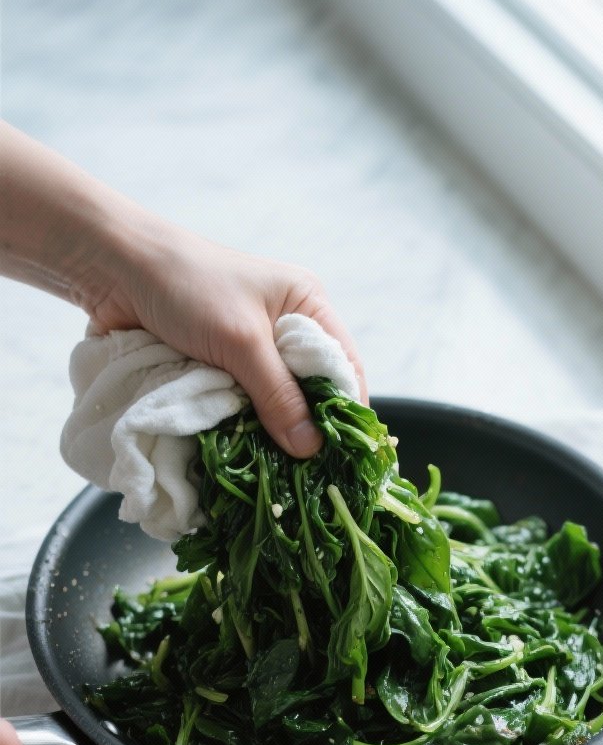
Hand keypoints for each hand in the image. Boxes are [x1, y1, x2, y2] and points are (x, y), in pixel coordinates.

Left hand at [89, 230, 368, 456]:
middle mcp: (282, 328)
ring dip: (268, 433)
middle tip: (308, 474)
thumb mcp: (242, 342)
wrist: (112, 270)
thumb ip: (278, 395)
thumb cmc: (186, 286)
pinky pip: (239, 407)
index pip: (344, 365)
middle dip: (306, 429)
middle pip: (310, 391)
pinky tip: (243, 452)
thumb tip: (310, 448)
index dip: (347, 411)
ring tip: (276, 471)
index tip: (345, 455)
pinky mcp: (217, 368)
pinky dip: (239, 427)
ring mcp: (248, 351)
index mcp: (305, 305)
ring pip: (272, 404)